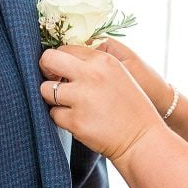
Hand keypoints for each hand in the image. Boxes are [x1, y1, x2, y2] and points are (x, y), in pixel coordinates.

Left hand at [39, 45, 166, 162]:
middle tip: (53, 82)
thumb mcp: (116, 74)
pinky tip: (77, 120)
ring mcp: (82, 98)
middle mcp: (91, 75)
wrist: (141, 138)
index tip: (62, 72)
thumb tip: (59, 61)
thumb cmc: (128, 107)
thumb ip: (91, 65)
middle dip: (45, 69)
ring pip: (45, 89)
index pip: (64, 49)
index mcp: (102, 60)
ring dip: (52, 98)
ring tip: (69, 105)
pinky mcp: (75, 121)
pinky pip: (53, 114)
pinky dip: (61, 118)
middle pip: (49, 59)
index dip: (59, 61)